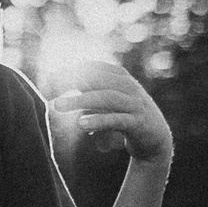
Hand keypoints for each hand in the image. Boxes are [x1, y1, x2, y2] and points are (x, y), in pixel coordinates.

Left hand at [50, 61, 172, 163]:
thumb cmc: (125, 117)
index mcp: (121, 78)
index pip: (95, 67)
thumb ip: (88, 96)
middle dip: (73, 81)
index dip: (73, 69)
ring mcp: (136, 104)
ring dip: (81, 100)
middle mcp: (130, 87)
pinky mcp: (139, 123)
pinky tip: (81, 124)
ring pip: (107, 97)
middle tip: (51, 86)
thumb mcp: (106, 104)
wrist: (156, 139)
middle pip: (99, 79)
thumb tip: (57, 97)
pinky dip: (98, 120)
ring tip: (58, 105)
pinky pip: (117, 119)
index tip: (52, 75)